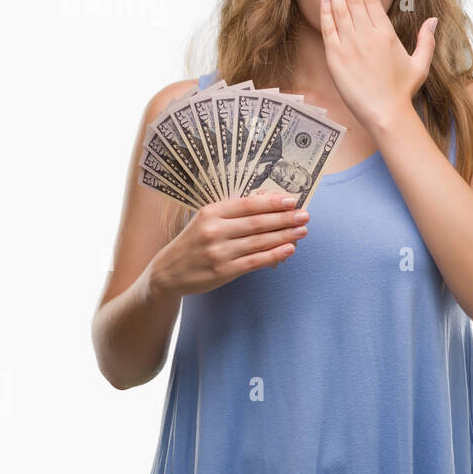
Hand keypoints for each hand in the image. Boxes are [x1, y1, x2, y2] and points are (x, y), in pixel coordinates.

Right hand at [147, 194, 309, 298]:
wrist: (167, 273)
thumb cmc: (192, 243)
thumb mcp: (206, 221)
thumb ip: (233, 213)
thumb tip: (268, 201)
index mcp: (210, 213)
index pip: (247, 205)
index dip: (272, 203)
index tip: (292, 200)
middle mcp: (214, 231)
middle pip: (257, 223)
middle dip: (285, 218)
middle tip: (305, 215)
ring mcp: (218, 252)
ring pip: (259, 242)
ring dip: (285, 236)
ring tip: (302, 231)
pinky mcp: (223, 271)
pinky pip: (255, 261)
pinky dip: (274, 255)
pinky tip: (289, 249)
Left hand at [320, 0, 435, 132]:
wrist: (385, 113)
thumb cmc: (402, 91)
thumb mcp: (420, 64)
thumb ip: (426, 40)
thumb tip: (433, 20)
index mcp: (386, 33)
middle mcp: (366, 35)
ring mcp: (349, 45)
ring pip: (339, 9)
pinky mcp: (336, 57)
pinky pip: (328, 28)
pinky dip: (325, 10)